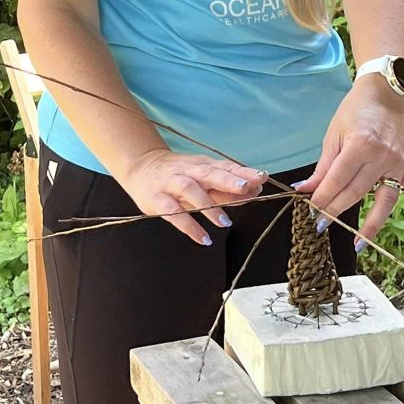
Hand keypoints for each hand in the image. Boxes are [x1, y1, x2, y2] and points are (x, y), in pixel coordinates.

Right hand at [119, 149, 264, 244]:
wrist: (141, 166)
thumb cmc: (178, 174)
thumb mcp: (202, 177)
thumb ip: (226, 186)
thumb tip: (255, 189)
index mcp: (202, 165)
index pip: (225, 166)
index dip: (243, 172)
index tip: (262, 177)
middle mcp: (188, 171)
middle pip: (209, 173)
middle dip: (228, 180)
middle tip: (247, 188)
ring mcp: (171, 184)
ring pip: (190, 190)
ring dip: (208, 205)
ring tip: (225, 222)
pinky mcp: (157, 200)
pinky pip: (173, 213)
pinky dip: (188, 225)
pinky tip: (203, 238)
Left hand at [291, 76, 403, 247]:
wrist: (382, 94)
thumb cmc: (354, 112)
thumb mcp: (334, 135)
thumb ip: (323, 167)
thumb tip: (305, 190)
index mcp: (359, 145)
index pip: (337, 180)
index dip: (322, 197)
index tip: (311, 211)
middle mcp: (380, 156)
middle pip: (356, 192)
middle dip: (335, 210)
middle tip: (321, 224)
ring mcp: (396, 162)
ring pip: (382, 199)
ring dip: (371, 223)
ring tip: (358, 243)